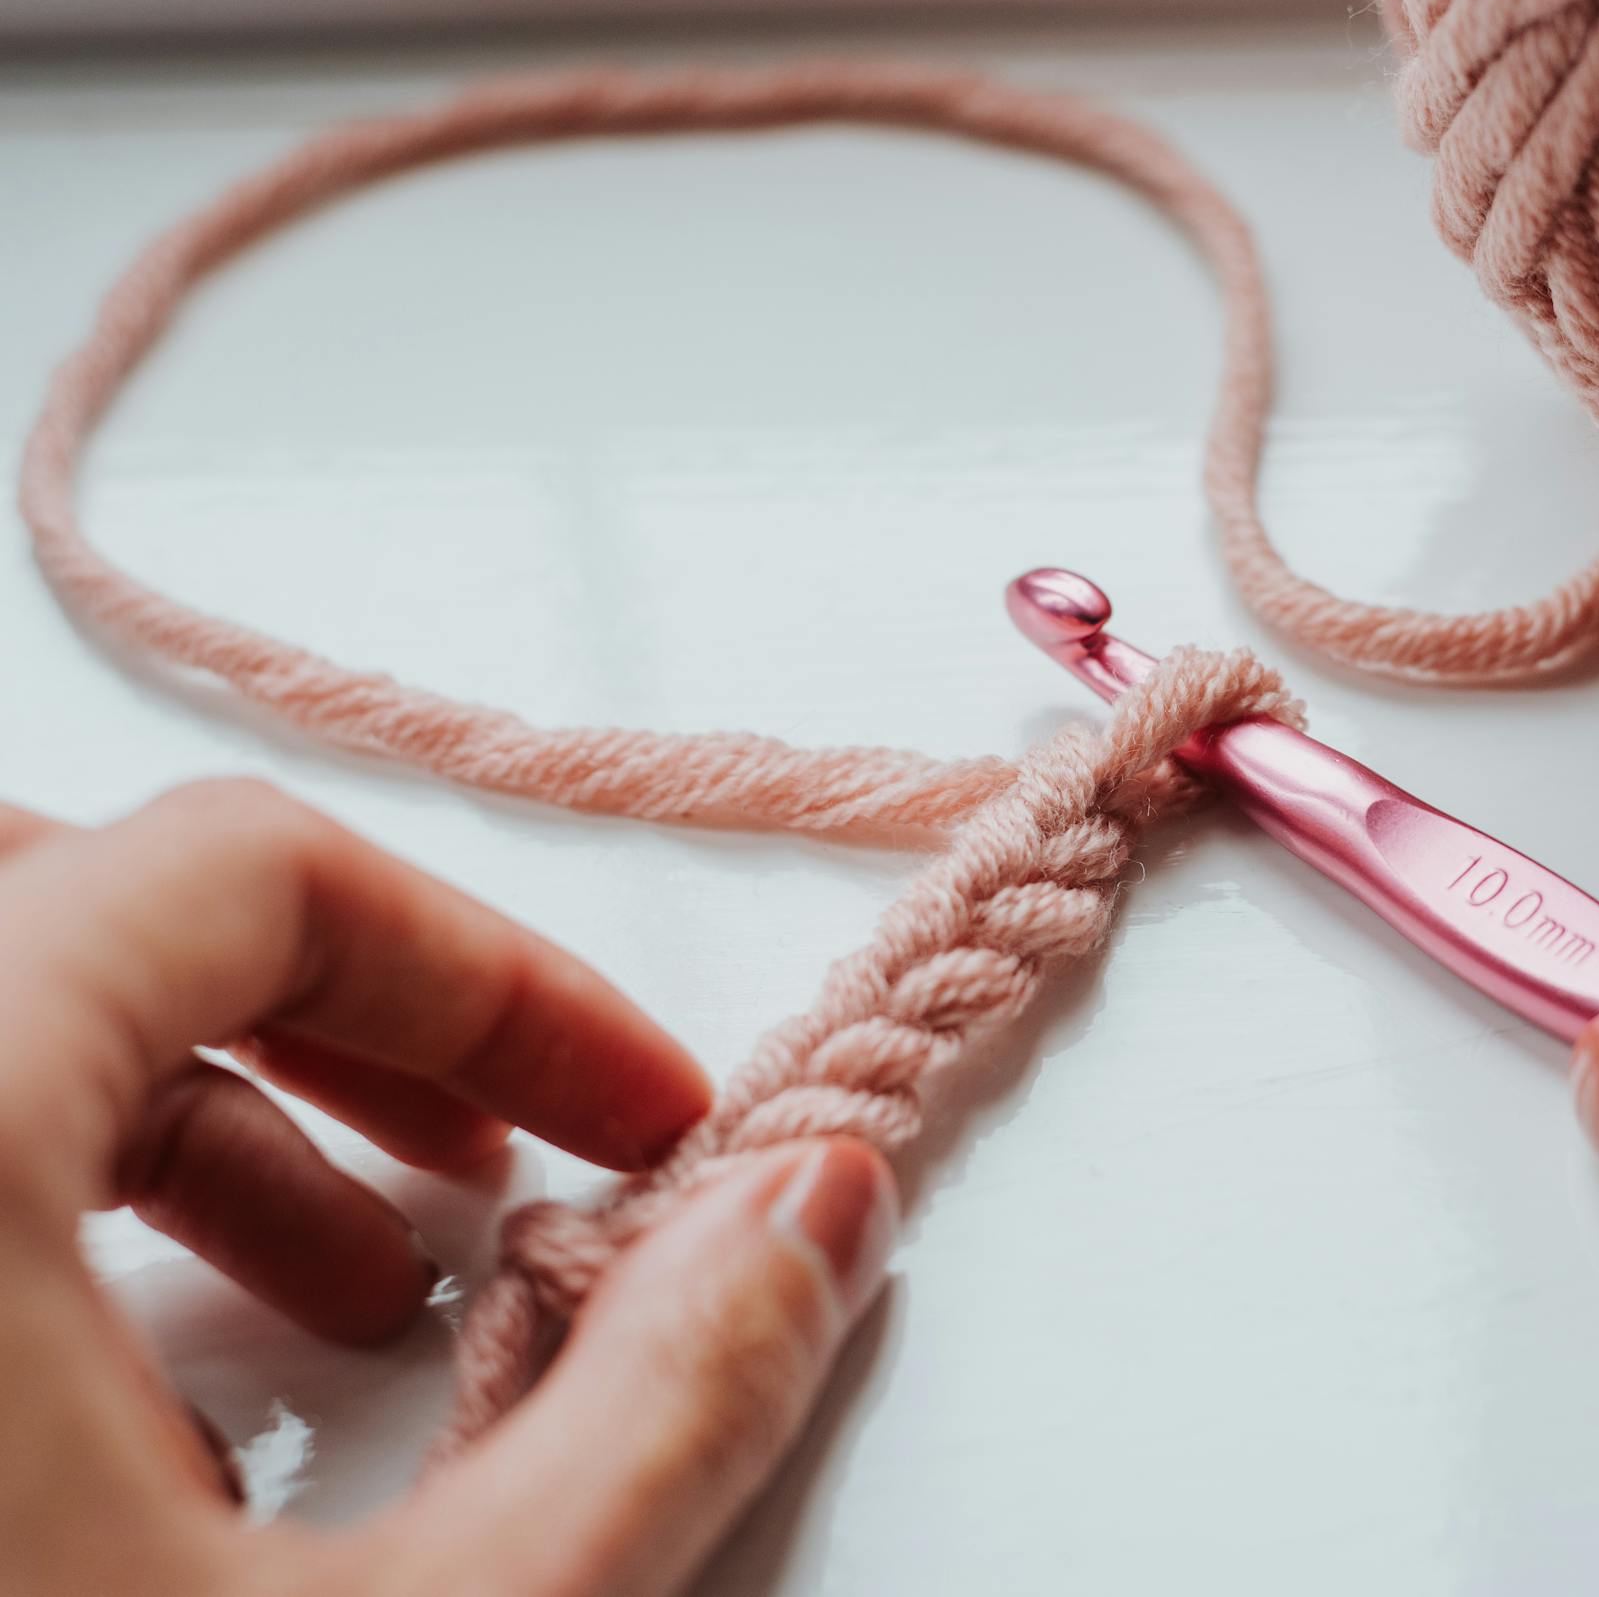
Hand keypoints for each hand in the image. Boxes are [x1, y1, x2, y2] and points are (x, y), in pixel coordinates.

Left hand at [0, 780, 894, 1596]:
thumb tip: (809, 1216)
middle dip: (330, 1003)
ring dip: (192, 1114)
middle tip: (496, 1142)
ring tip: (364, 1288)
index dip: (495, 974)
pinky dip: (49, 1213)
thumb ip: (652, 1412)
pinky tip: (183, 1437)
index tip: (632, 1105)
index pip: (239, 873)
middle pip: (81, 898)